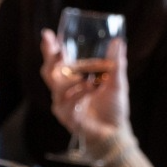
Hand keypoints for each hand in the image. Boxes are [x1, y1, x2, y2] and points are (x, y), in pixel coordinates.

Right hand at [39, 31, 129, 146]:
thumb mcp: (116, 82)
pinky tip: (90, 89)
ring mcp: (63, 104)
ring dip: (73, 80)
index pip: (57, 61)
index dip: (50, 49)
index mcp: (72, 79)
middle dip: (51, 60)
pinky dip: (79, 94)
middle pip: (49, 72)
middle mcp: (63, 90)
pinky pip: (68, 102)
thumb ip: (116, 63)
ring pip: (58, 87)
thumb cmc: (113, 107)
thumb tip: (118, 42)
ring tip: (89, 79)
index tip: (48, 35)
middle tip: (59, 51)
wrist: (115, 132)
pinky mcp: (67, 116)